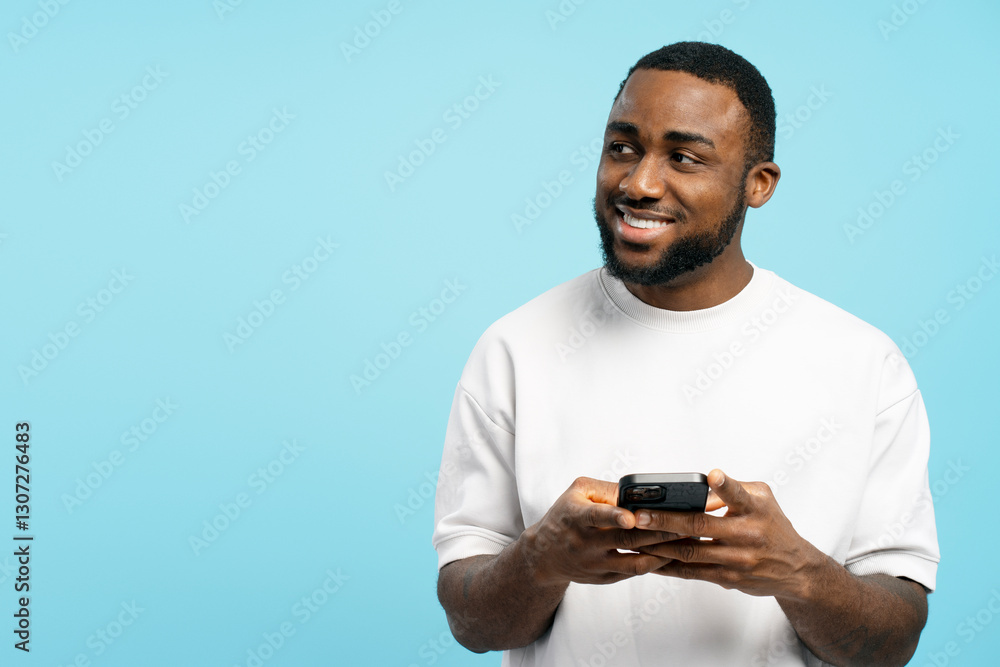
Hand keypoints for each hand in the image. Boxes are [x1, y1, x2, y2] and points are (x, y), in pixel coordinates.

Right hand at [520, 477, 681, 586]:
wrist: (544, 555)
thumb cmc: (565, 516)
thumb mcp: (577, 492)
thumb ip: (606, 489)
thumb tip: (640, 491)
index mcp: (577, 517)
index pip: (596, 516)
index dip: (614, 516)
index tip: (632, 517)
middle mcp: (586, 543)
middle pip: (627, 539)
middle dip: (659, 531)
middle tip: (687, 522)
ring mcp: (597, 564)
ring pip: (636, 561)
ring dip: (664, 551)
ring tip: (688, 539)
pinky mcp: (606, 578)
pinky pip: (635, 572)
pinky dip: (657, 563)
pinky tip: (674, 552)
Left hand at [632, 469, 824, 599]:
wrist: (796, 568)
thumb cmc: (772, 525)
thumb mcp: (763, 499)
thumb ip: (733, 490)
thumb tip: (698, 486)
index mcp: (755, 508)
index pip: (740, 494)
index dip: (725, 485)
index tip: (713, 475)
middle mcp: (748, 534)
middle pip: (701, 526)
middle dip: (667, 520)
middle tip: (642, 516)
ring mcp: (738, 559)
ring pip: (692, 552)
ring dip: (661, 544)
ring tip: (636, 536)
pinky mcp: (730, 578)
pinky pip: (694, 572)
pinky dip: (671, 566)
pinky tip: (651, 559)